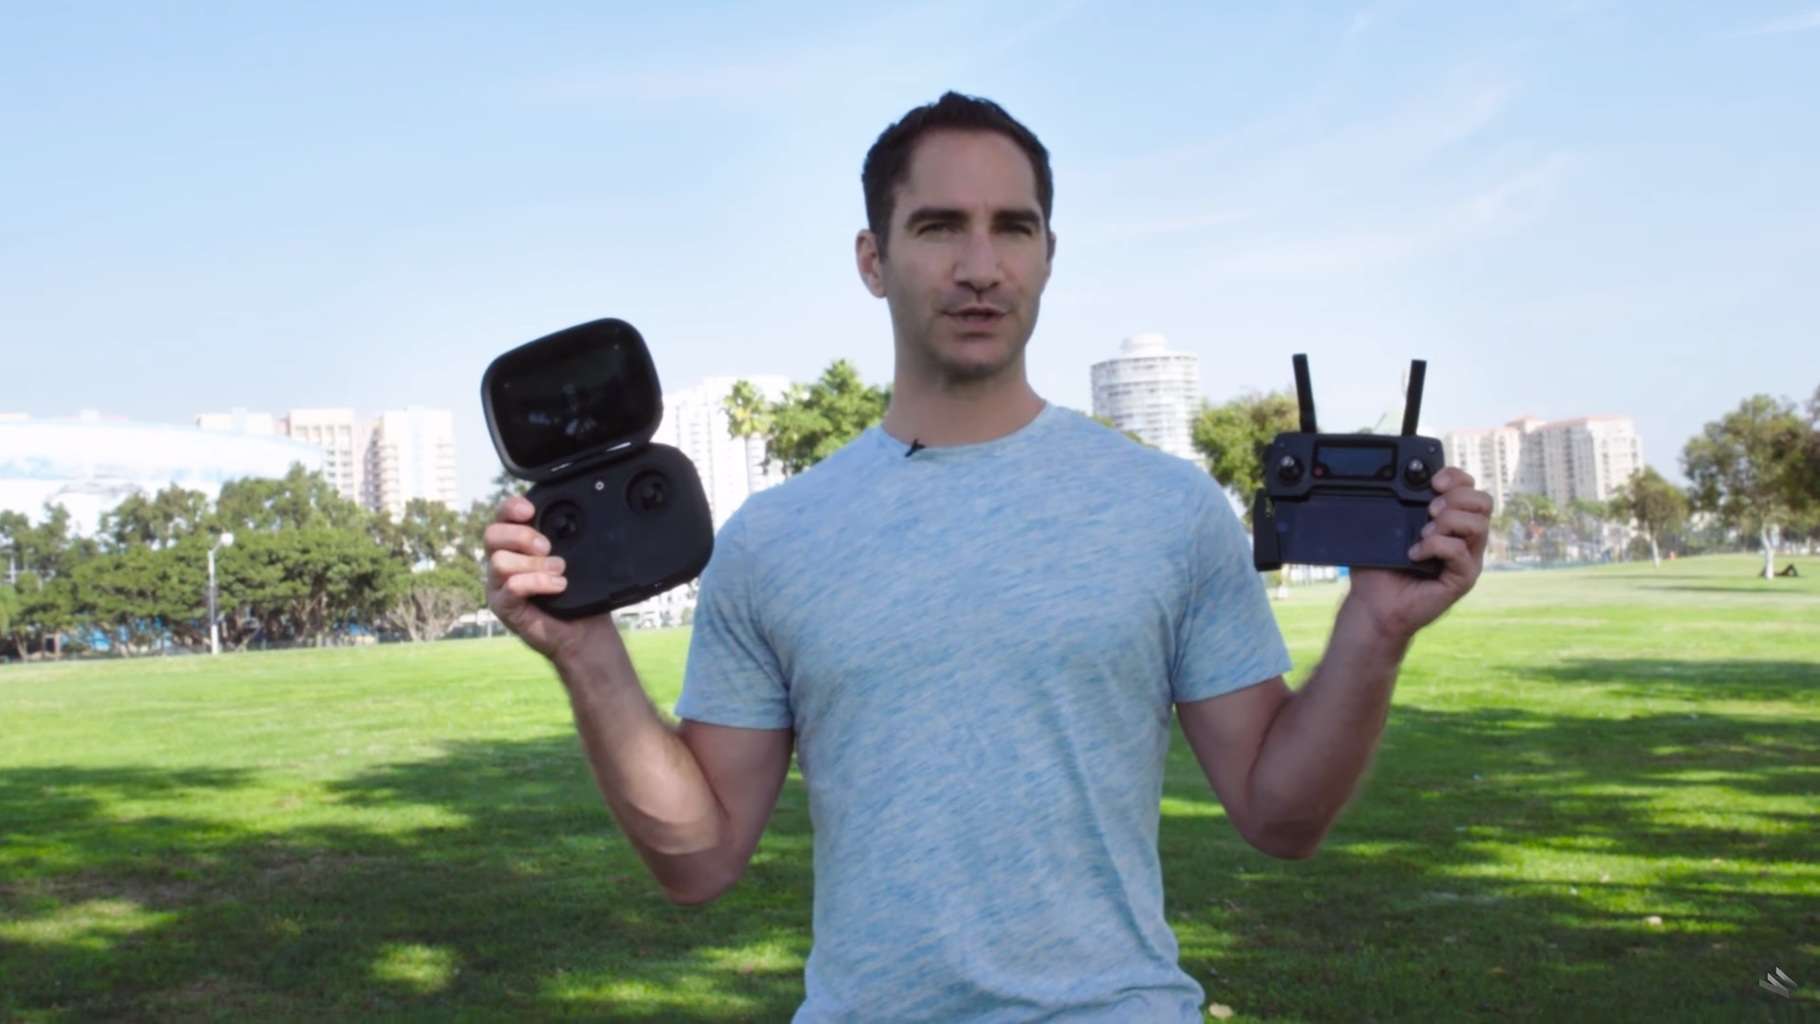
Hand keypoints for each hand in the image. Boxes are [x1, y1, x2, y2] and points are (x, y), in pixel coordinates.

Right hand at [484, 495, 619, 663]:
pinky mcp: (503, 607)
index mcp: (515, 545)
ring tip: (559, 571)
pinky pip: (511, 587)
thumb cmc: (577, 593)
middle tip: (547, 547)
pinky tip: (558, 585)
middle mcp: (501, 562)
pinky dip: (538, 582)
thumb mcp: (573, 557)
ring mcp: (498, 585)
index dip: (510, 508)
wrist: (583, 631)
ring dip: (534, 564)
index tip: (530, 509)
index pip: (501, 517)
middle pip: (492, 535)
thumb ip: (563, 536)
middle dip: (521, 536)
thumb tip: (571, 515)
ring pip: (499, 562)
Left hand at [1345, 468, 1492, 641]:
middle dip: (1456, 498)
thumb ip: (1399, 504)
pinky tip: (1415, 555)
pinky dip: (1435, 547)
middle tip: (1429, 510)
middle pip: (1484, 502)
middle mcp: (1465, 537)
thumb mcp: (1387, 528)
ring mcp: (1467, 558)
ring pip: (1478, 524)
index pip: (1470, 487)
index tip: (1433, 481)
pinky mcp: (1463, 578)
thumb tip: (1399, 480)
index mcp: (1450, 520)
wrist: (1374, 603)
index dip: (1456, 477)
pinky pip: (1460, 551)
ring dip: (1448, 522)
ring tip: (1422, 534)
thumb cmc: (1380, 567)